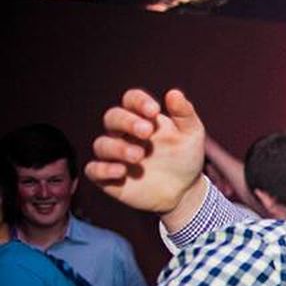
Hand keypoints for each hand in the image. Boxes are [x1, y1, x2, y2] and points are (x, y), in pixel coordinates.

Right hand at [85, 88, 206, 218]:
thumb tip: (174, 93)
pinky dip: (103, 169)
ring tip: (138, 155)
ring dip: (118, 148)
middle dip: (127, 122)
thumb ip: (184, 114)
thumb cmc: (185, 157)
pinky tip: (121, 171)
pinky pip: (94, 170)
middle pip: (112, 118)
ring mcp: (115, 155)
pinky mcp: (109, 178)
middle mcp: (124, 134)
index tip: (154, 110)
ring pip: (102, 145)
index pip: (131, 100)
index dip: (138, 101)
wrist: (185, 191)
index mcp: (142, 118)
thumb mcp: (191, 134)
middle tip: (146, 131)